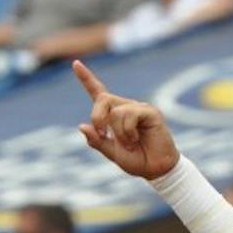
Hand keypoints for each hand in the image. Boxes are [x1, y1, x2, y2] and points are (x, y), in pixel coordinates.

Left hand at [73, 61, 179, 180]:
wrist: (157, 169)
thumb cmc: (137, 159)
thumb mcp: (112, 152)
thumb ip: (97, 141)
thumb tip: (82, 126)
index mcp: (114, 115)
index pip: (99, 93)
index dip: (86, 78)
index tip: (76, 64)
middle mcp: (126, 107)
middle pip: (103, 99)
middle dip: (97, 118)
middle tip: (102, 134)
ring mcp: (138, 108)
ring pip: (116, 111)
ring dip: (118, 133)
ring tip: (130, 144)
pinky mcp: (150, 112)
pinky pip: (130, 115)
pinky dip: (128, 132)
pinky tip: (136, 140)